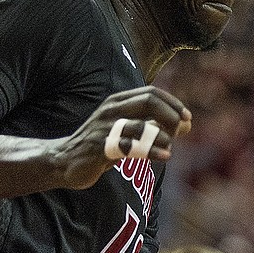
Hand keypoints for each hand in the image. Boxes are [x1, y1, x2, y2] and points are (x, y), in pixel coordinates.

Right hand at [51, 86, 191, 189]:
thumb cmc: (104, 144)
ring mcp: (105, 127)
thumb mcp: (131, 131)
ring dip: (163, 136)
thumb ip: (157, 126)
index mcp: (119, 101)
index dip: (173, 103)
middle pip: (149, 101)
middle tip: (183, 129)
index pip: (151, 92)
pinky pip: (131, 146)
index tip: (187, 117)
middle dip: (171, 114)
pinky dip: (152, 151)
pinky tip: (165, 156)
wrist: (65, 160)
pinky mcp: (102, 147)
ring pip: (141, 125)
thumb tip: (186, 124)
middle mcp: (112, 109)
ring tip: (170, 147)